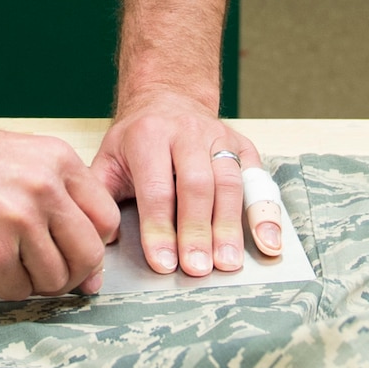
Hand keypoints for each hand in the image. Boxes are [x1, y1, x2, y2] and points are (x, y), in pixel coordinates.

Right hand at [0, 119, 122, 300]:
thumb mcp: (20, 156)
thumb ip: (56, 195)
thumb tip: (86, 251)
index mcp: (59, 160)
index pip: (106, 219)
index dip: (95, 245)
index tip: (79, 256)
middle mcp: (46, 189)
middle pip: (89, 256)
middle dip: (71, 274)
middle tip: (48, 275)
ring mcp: (20, 221)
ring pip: (54, 279)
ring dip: (32, 282)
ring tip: (6, 264)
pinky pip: (16, 290)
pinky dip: (1, 287)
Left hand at [91, 93, 282, 276]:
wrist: (167, 98)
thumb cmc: (136, 140)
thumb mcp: (108, 159)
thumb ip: (101, 197)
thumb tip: (100, 241)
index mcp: (148, 136)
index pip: (156, 188)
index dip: (159, 228)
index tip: (163, 264)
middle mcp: (186, 133)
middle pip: (196, 185)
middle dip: (197, 231)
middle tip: (197, 269)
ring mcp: (219, 138)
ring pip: (229, 183)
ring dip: (230, 227)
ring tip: (227, 263)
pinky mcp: (243, 146)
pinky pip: (258, 179)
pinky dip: (266, 212)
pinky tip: (268, 242)